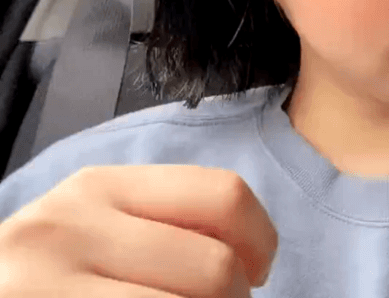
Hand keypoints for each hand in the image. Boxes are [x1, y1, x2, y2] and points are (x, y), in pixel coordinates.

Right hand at [0, 165, 277, 296]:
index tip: (256, 271)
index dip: (260, 238)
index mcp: (101, 187)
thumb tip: (253, 253)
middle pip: (215, 266)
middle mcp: (70, 226)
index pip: (223, 194)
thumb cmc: (47, 275)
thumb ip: (163, 224)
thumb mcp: (98, 228)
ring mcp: (45, 284)